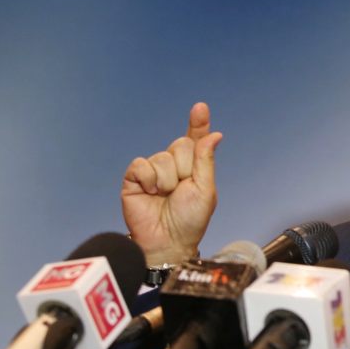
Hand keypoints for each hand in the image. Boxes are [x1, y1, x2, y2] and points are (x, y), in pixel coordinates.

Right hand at [122, 102, 221, 265]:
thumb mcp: (205, 190)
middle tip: (181, 190)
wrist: (168, 241)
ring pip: (161, 157)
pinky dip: (149, 180)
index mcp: (193, 167)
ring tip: (165, 197)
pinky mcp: (134, 178)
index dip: (198, 123)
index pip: (195, 140)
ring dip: (167, 180)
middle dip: (184, 168)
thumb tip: (214, 134)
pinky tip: (150, 193)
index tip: (201, 107)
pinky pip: (141, 165)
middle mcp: (173, 165)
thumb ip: (205, 161)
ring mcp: (153, 170)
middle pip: (180, 145)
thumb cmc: (190, 220)